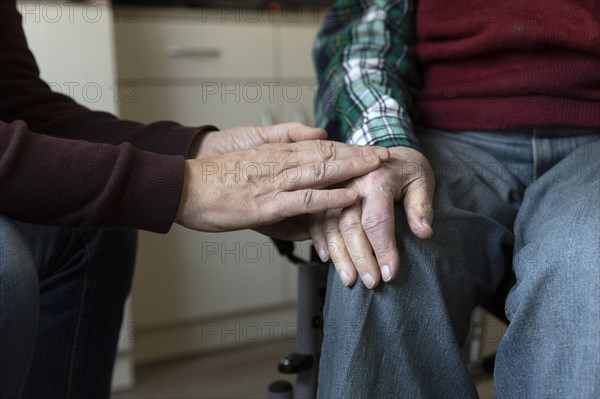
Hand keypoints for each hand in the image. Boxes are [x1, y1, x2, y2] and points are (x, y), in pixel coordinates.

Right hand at [176, 126, 389, 231]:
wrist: (182, 188)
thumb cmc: (212, 182)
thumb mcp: (245, 170)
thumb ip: (271, 175)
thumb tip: (292, 174)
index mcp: (274, 155)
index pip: (317, 148)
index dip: (345, 148)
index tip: (366, 148)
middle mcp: (279, 164)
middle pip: (326, 154)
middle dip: (357, 154)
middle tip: (384, 153)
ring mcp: (275, 183)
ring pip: (321, 171)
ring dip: (352, 168)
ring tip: (378, 167)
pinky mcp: (267, 204)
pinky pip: (305, 199)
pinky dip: (331, 197)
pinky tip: (350, 196)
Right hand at [309, 146, 434, 288]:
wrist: (388, 150)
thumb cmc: (408, 170)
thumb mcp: (422, 181)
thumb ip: (422, 206)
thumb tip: (424, 232)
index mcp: (377, 179)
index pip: (377, 220)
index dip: (383, 249)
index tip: (390, 273)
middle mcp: (352, 183)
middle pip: (350, 225)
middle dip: (360, 258)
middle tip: (371, 283)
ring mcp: (336, 189)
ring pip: (330, 225)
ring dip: (339, 255)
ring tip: (349, 279)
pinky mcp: (327, 194)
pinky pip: (316, 218)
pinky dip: (319, 239)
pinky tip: (326, 259)